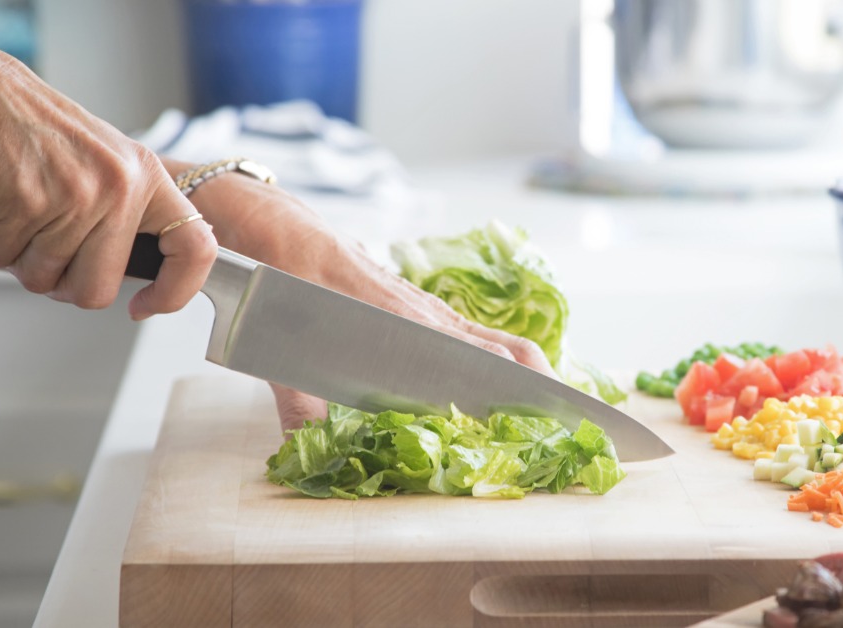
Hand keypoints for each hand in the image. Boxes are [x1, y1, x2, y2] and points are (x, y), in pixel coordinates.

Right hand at [0, 26, 215, 316]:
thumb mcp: (104, 160)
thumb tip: (146, 278)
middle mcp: (120, 186)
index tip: (145, 306)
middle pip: (98, 290)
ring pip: (45, 280)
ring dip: (19, 259)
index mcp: (147, 176)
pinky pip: (1, 261)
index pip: (196, 248)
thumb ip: (127, 212)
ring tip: (15, 214)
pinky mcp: (26, 202)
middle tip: (45, 250)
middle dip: (63, 283)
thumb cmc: (28, 129)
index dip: (176, 292)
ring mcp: (75, 195)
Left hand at [178, 165, 556, 430]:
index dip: (514, 380)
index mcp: (402, 319)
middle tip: (567, 414)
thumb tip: (306, 448)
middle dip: (537, 379)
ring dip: (520, 369)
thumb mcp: (281, 337)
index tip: (545, 406)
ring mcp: (422, 305)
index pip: (476, 352)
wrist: (275, 223)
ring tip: (548, 405)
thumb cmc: (282, 275)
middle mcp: (423, 311)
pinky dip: (493, 354)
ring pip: (489, 336)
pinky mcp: (413, 303)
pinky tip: (499, 378)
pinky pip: (466, 329)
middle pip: (500, 345)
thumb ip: (296, 396)